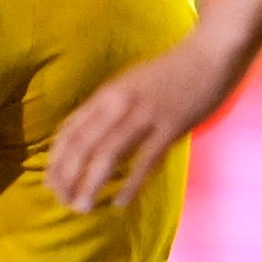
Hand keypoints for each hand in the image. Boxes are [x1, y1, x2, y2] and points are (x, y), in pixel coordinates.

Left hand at [47, 30, 244, 211]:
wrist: (210, 54)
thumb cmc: (170, 73)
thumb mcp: (130, 85)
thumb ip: (110, 108)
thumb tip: (88, 138)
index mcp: (108, 93)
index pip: (71, 130)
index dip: (57, 159)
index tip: (50, 182)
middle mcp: (120, 103)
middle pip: (83, 144)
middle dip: (67, 176)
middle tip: (62, 201)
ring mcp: (145, 115)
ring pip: (107, 154)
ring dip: (90, 184)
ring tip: (81, 207)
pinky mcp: (171, 126)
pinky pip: (145, 161)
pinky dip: (130, 184)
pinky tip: (119, 203)